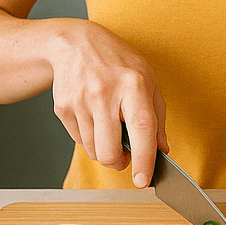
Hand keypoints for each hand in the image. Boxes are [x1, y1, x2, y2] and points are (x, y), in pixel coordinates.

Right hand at [48, 20, 167, 187]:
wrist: (76, 43)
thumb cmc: (118, 62)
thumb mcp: (147, 80)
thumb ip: (157, 118)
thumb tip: (162, 151)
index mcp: (133, 85)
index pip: (141, 129)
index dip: (143, 159)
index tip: (142, 181)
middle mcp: (104, 93)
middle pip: (109, 151)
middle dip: (119, 163)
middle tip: (125, 155)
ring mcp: (80, 101)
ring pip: (93, 151)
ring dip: (104, 149)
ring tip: (109, 126)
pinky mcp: (63, 108)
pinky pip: (78, 142)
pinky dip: (89, 138)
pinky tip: (93, 117)